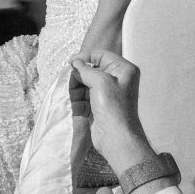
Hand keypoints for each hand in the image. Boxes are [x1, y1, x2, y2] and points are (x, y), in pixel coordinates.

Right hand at [70, 52, 153, 178]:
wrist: (116, 138)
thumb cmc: (113, 108)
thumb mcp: (100, 81)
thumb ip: (85, 69)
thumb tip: (74, 63)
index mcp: (123, 70)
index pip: (101, 55)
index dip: (85, 57)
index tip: (70, 63)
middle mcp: (117, 80)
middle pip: (90, 70)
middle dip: (79, 77)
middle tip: (72, 85)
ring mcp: (107, 94)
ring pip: (84, 84)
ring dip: (76, 91)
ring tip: (75, 100)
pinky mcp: (98, 106)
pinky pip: (84, 97)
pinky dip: (78, 101)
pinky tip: (77, 108)